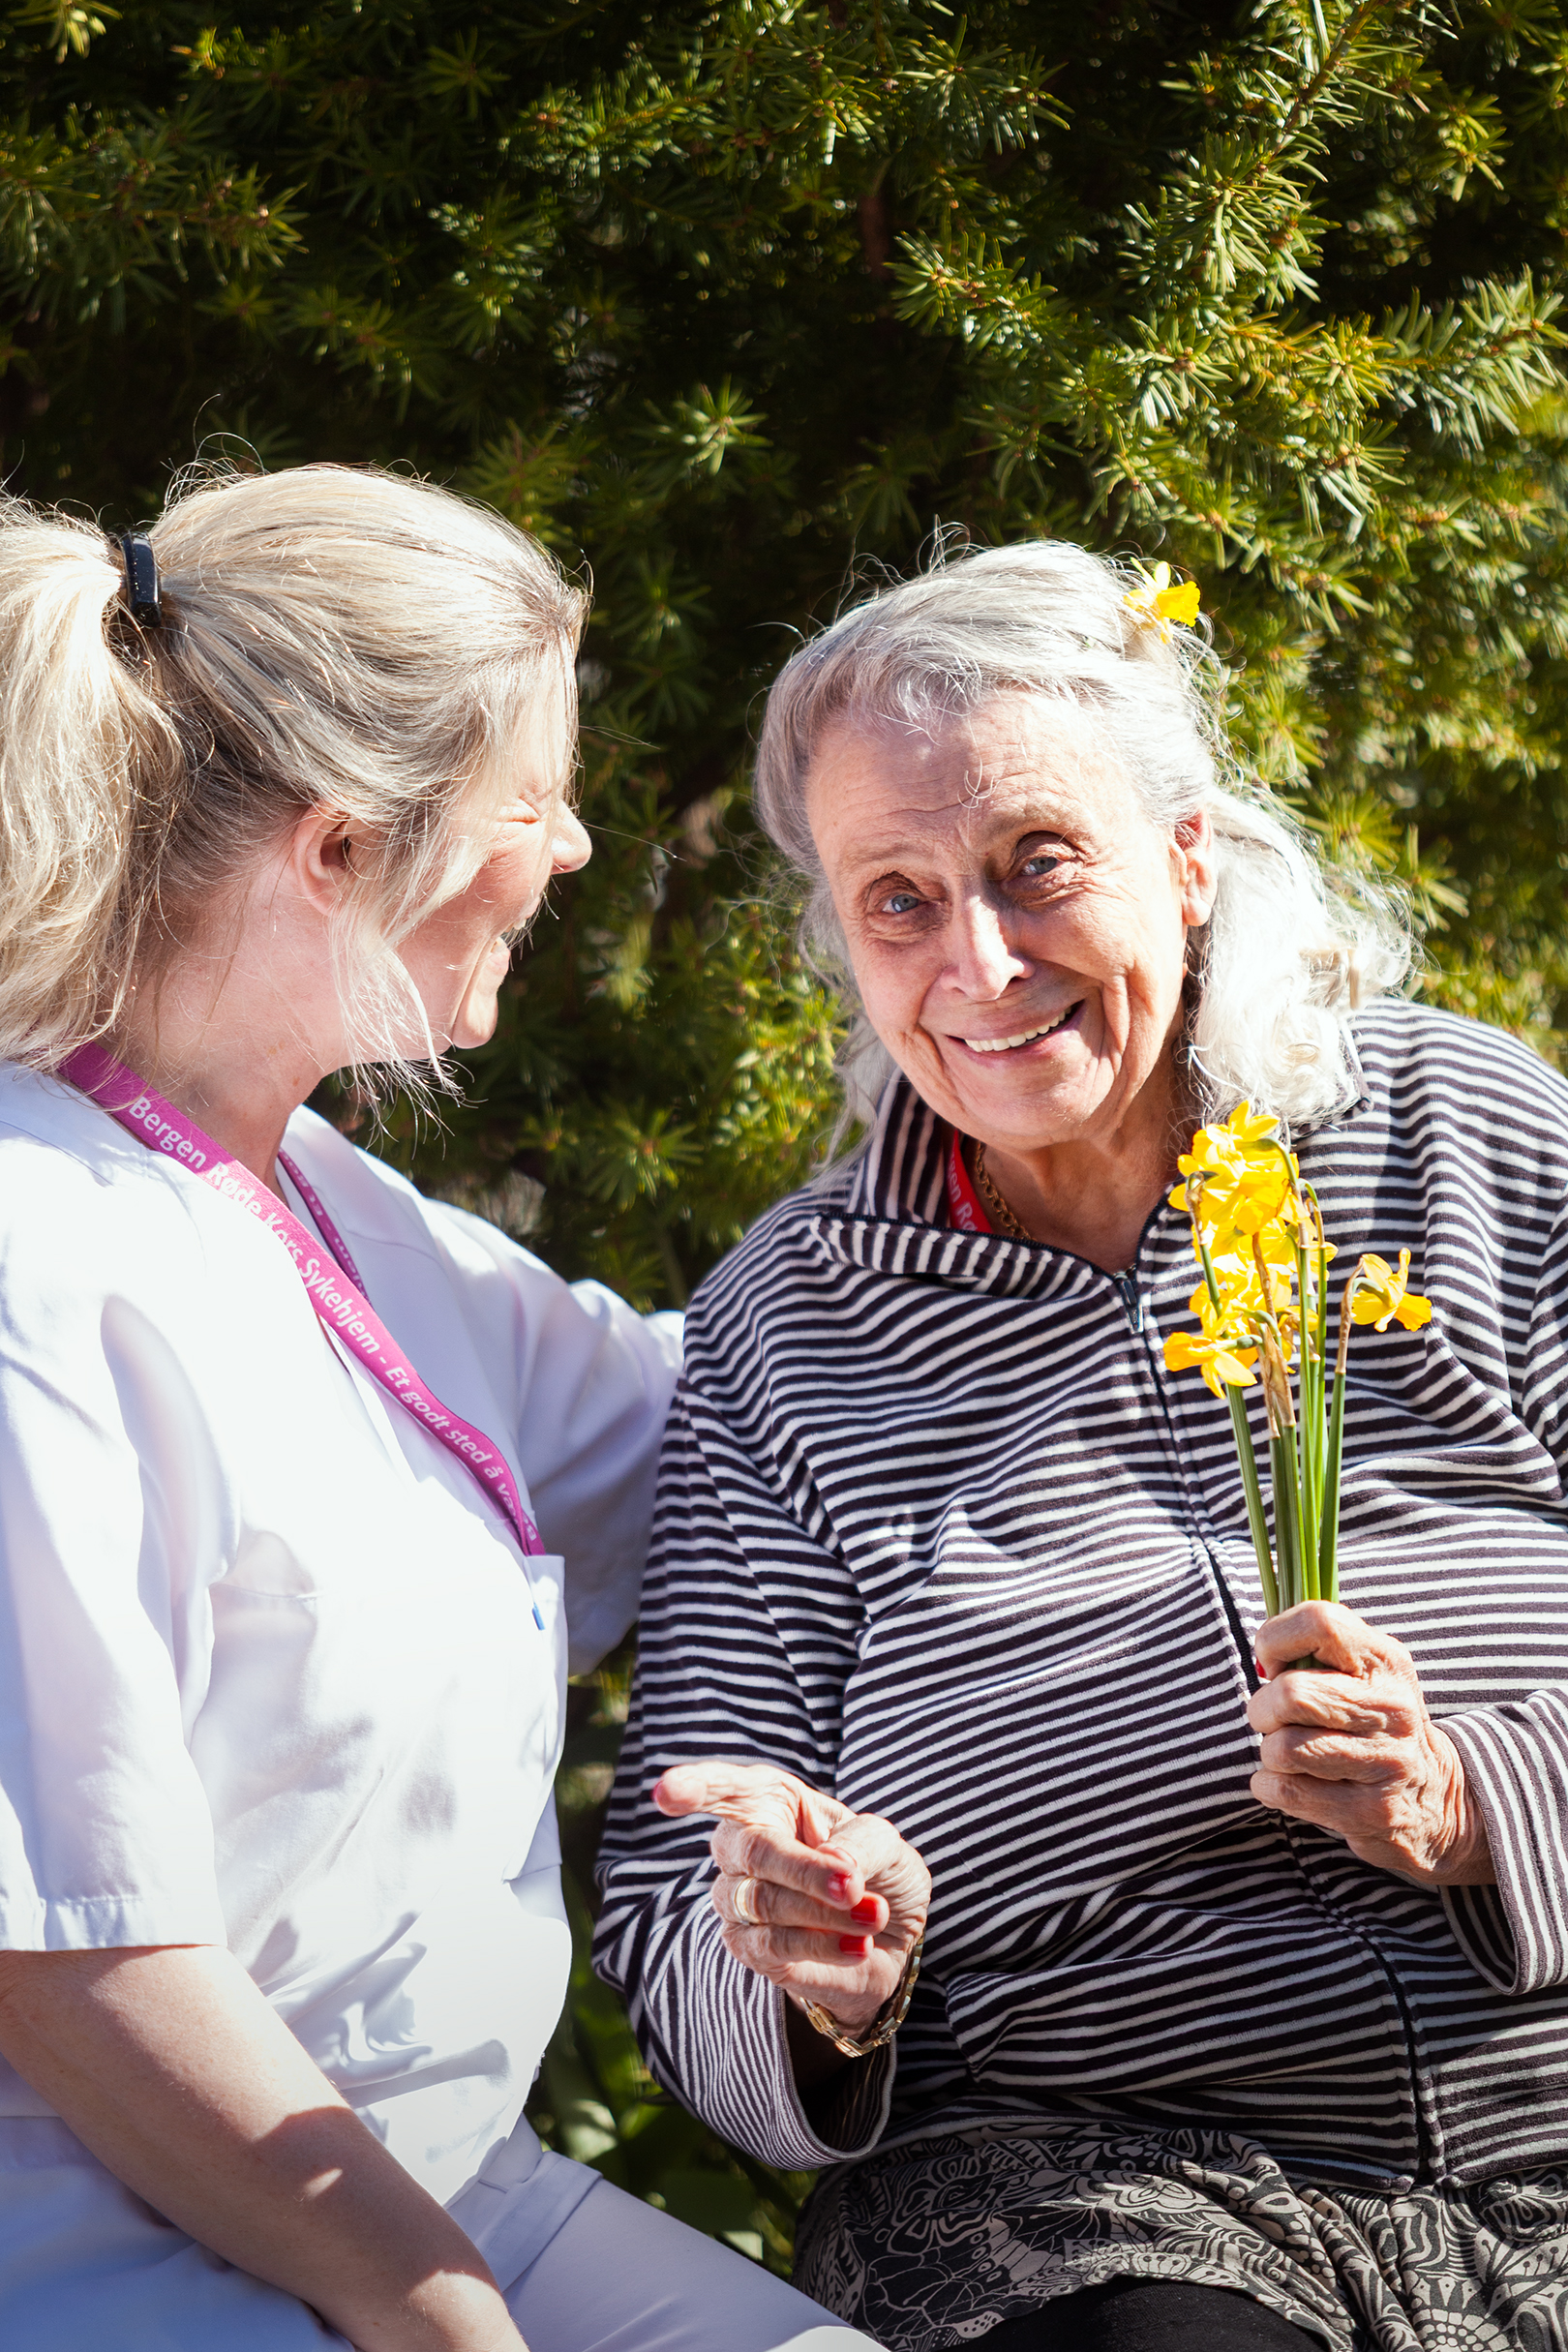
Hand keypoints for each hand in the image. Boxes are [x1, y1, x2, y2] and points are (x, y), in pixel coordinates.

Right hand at [654, 1761, 929, 2035]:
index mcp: (767, 1800)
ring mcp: (736, 1898)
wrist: (889, 1937)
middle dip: (804, 1871)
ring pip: (765, 1903)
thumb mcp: (883, 1842)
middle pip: (752, 1851)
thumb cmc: (876, 1869)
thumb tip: (834, 1867)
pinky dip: (822, 1946)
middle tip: (853, 1886)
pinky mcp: (746, 1947)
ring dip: (826, 1914)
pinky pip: (773, 1946)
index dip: (694, 1788)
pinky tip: (858, 1945)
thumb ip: (860, 1845)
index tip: (667, 1794)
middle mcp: (741, 1844)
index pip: (723, 1788)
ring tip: (874, 1916)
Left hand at [1248, 1601, 1493, 1886]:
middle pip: (1291, 1694)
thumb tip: (1263, 1659)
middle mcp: (1391, 1707)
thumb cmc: (1373, 1721)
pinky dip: (1269, 1786)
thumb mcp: (1364, 1671)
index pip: (1319, 1623)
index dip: (1275, 1640)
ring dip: (1268, 1753)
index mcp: (1385, 1660)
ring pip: (1284, 1748)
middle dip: (1261, 1709)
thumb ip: (1315, 1649)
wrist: (1435, 1794)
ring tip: (1285, 1753)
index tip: (1274, 1667)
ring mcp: (1386, 1761)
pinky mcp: (1372, 1810)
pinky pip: (1288, 1791)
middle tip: (1270, 1719)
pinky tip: (1286, 1782)